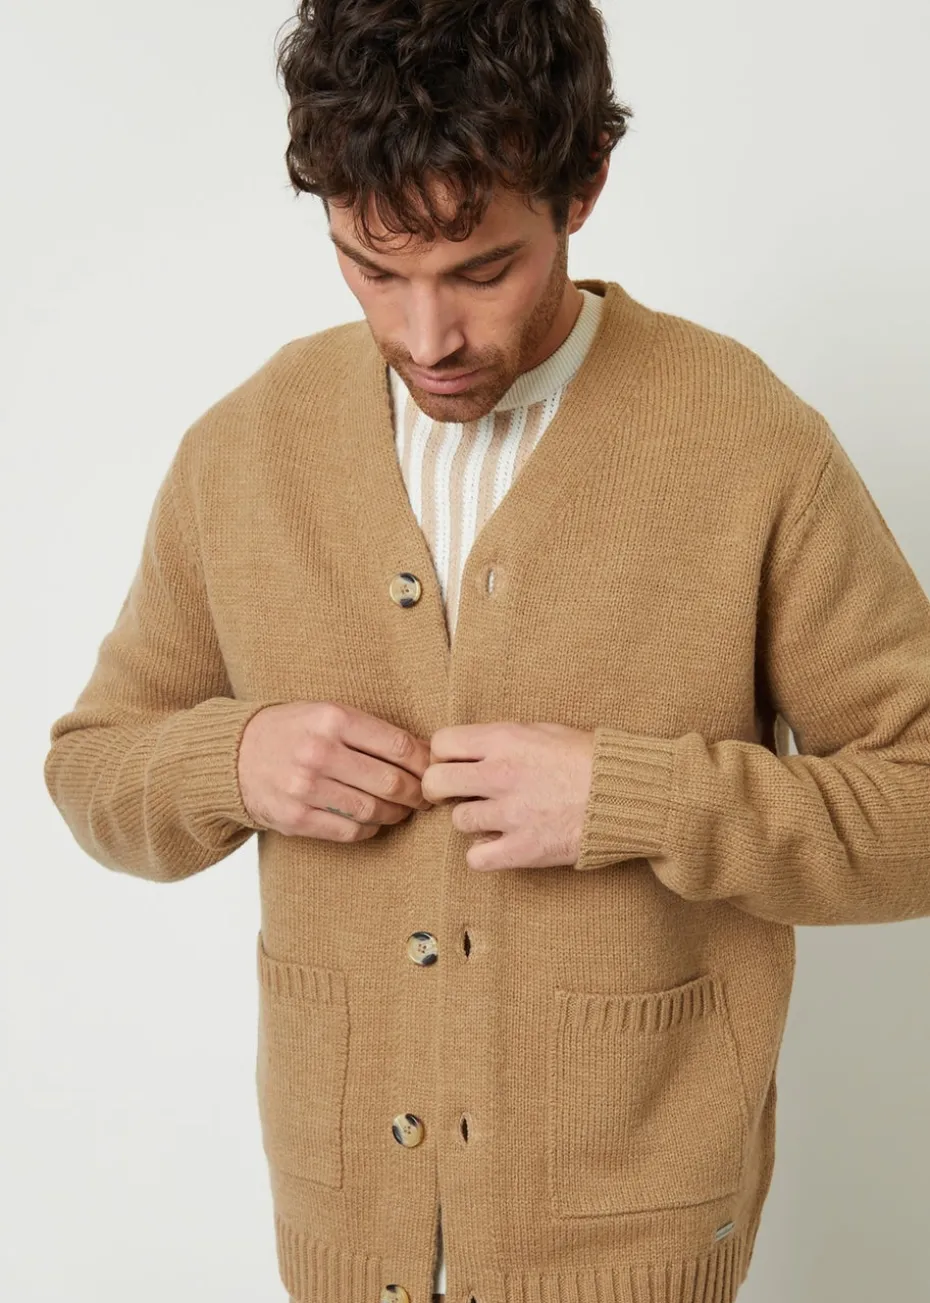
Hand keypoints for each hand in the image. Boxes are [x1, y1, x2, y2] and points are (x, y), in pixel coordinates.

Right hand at [238, 702, 431, 839]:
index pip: (398, 746)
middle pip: (390, 781)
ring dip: (396, 814)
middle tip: (424, 797)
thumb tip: (423, 753)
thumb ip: (369, 730)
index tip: (433, 771)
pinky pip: (349, 831)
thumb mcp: (326, 713)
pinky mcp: (295, 817)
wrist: (233, 754)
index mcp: (332, 718)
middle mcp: (319, 752)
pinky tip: (372, 822)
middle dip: (416, 794)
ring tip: (401, 810)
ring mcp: (305, 787)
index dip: (424, 763)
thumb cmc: (291, 731)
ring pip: (373, 809)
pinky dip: (369, 829)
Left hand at [422, 722, 594, 870]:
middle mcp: (501, 775)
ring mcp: (511, 814)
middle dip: (440, 788)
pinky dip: (483, 854)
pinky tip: (498, 843)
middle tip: (456, 794)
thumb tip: (470, 748)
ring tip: (493, 817)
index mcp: (505, 740)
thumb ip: (502, 738)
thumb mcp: (543, 730)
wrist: (627, 794)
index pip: (442, 743)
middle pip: (436, 782)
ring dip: (471, 820)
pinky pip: (476, 858)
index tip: (455, 763)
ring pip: (458, 821)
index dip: (444, 754)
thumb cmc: (589, 759)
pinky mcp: (523, 848)